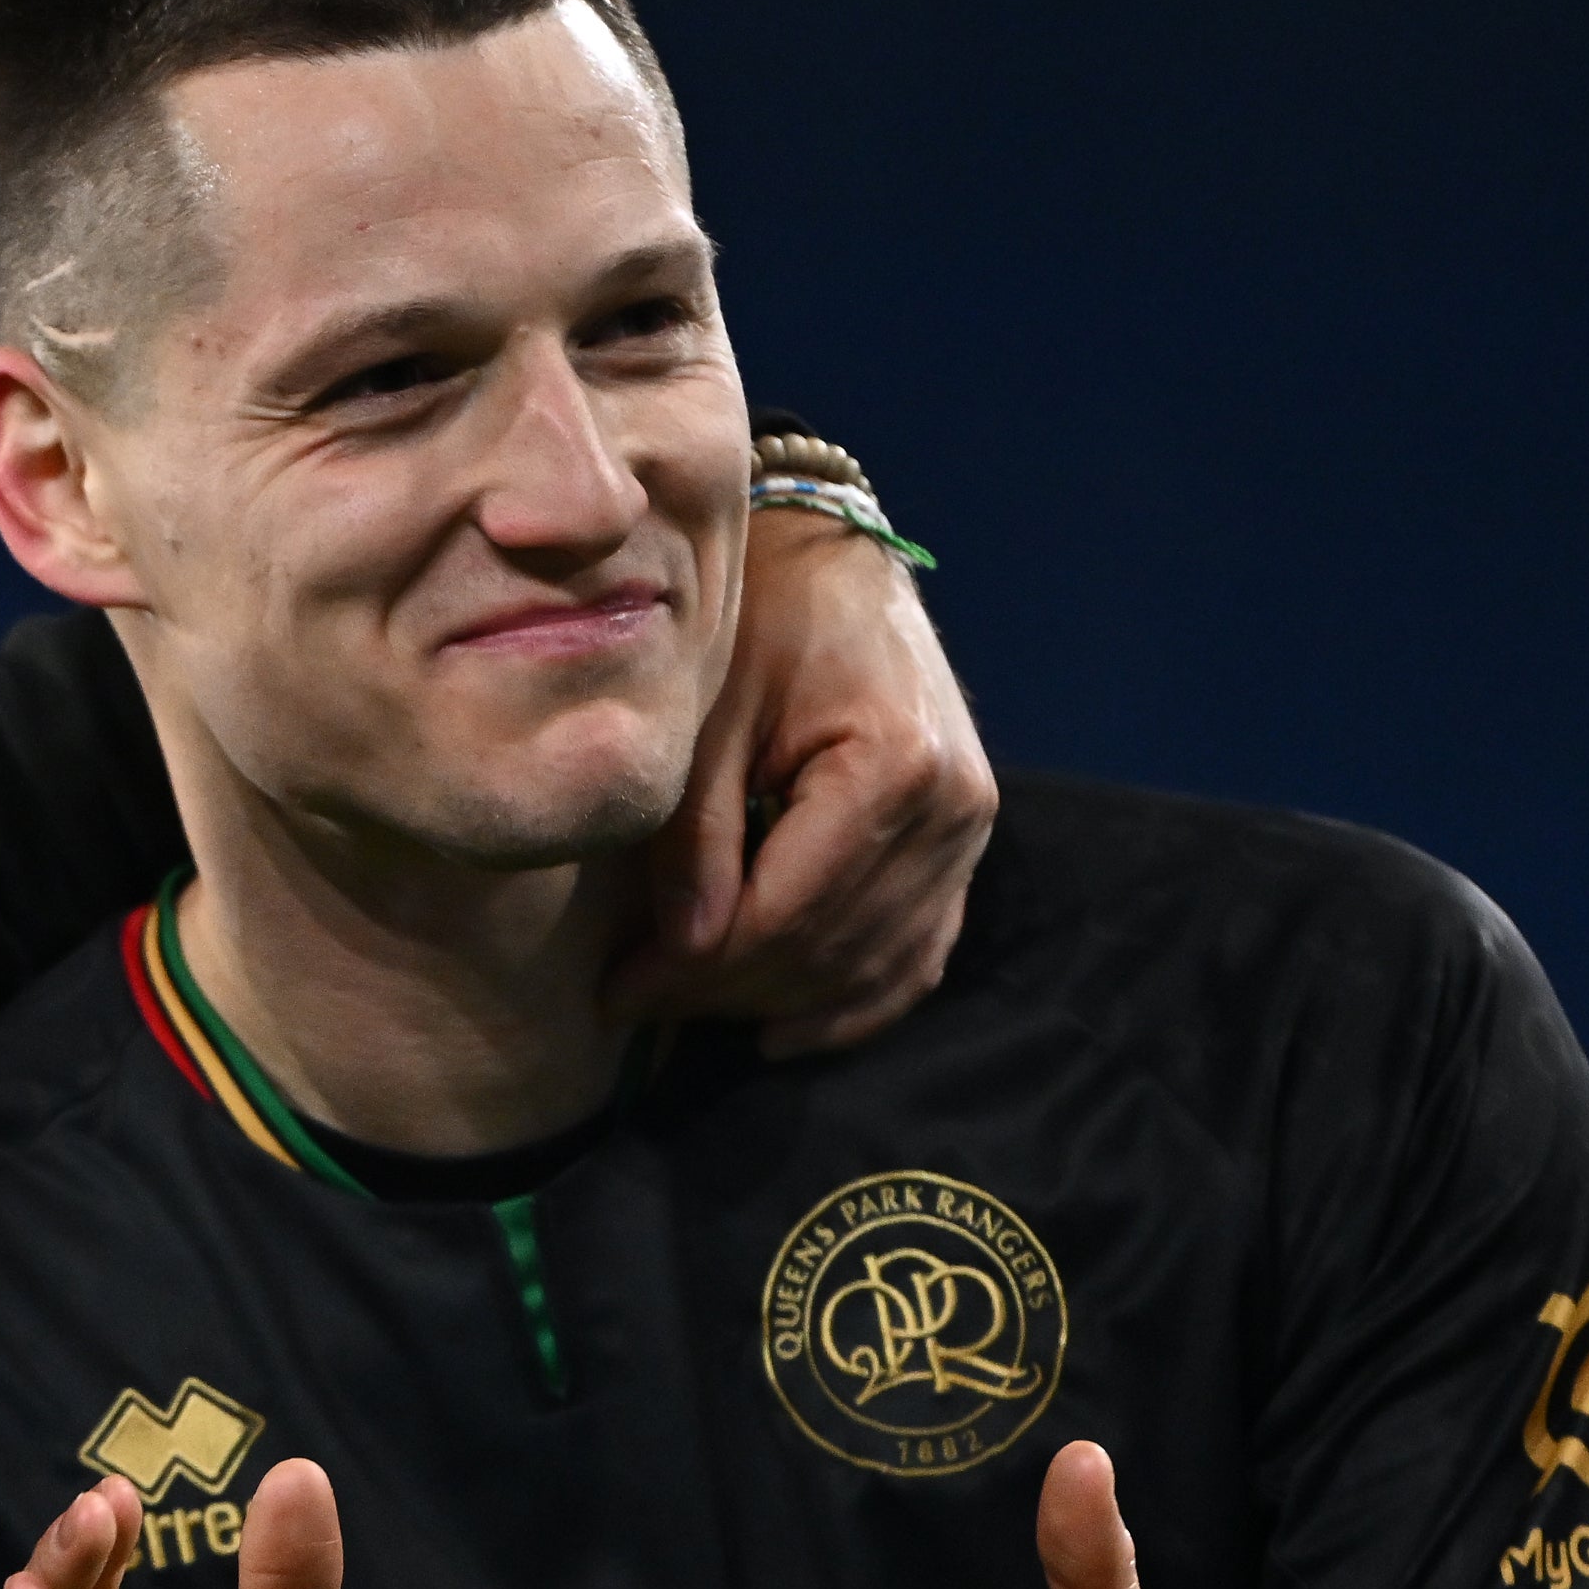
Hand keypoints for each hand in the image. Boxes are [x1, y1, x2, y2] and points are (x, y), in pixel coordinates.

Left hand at [609, 514, 996, 1056]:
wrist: (838, 559)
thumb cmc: (764, 612)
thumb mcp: (710, 711)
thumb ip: (696, 835)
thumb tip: (680, 952)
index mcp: (895, 767)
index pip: (789, 912)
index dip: (697, 969)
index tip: (617, 992)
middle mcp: (954, 809)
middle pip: (831, 949)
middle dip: (724, 991)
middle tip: (633, 1003)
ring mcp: (971, 831)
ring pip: (874, 964)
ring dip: (779, 1004)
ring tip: (688, 1013)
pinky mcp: (965, 842)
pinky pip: (917, 951)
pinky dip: (852, 999)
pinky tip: (784, 1029)